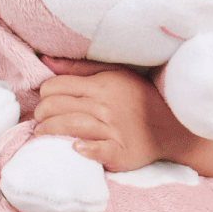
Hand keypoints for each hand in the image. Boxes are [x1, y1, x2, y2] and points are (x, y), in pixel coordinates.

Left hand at [33, 59, 179, 171]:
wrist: (172, 126)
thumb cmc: (140, 98)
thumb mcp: (114, 73)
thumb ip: (79, 68)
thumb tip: (45, 60)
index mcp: (100, 85)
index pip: (56, 86)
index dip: (44, 94)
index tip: (45, 102)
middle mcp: (103, 106)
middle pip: (56, 107)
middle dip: (41, 114)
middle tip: (40, 120)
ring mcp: (112, 129)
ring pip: (69, 126)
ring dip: (49, 131)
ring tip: (42, 134)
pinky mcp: (120, 151)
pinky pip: (98, 150)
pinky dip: (84, 149)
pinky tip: (74, 148)